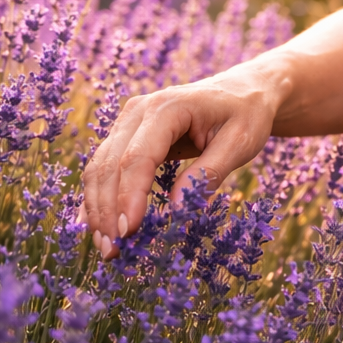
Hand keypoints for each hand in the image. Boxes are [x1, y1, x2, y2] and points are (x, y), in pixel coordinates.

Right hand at [81, 61, 279, 258]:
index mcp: (168, 107)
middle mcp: (138, 111)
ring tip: (107, 249)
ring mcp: (128, 121)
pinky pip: (104, 168)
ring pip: (99, 169)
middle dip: (107, 211)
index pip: (138, 157)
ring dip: (97, 210)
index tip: (128, 233)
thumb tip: (178, 211)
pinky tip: (95, 227)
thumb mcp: (240, 143)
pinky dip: (98, 198)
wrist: (242, 90)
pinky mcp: (126, 135)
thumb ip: (208, 173)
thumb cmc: (246, 115)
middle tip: (113, 252)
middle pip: (110, 165)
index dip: (129, 197)